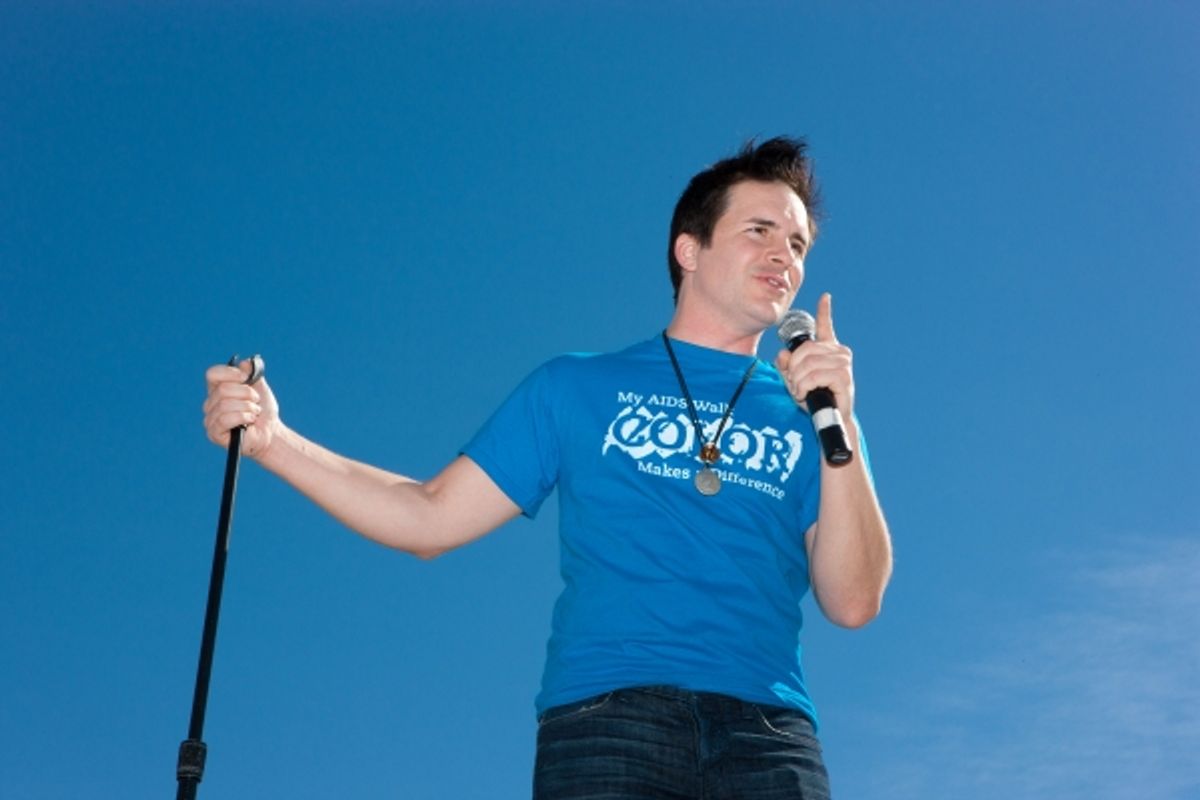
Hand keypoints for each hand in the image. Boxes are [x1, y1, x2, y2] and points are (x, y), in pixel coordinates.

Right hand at [202, 358, 280, 457]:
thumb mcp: (260, 388)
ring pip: (225, 405)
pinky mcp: (214, 433)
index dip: (230, 373)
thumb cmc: (263, 411)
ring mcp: (210, 419)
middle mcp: (210, 403)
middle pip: (222, 389)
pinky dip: (243, 417)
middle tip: (256, 401)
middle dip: (246, 393)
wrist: (271, 432)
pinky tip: (250, 421)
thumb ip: (252, 374)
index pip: (212, 374)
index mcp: (218, 389)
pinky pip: (225, 419)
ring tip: (255, 413)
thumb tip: (245, 362)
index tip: (246, 377)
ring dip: (247, 407)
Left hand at [774, 292, 854, 419]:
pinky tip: (806, 394)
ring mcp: (843, 363)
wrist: (828, 419)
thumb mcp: (793, 380)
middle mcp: (839, 352)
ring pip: (807, 364)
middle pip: (804, 350)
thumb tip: (783, 353)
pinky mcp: (843, 376)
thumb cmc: (813, 399)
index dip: (824, 311)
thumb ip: (786, 366)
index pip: (825, 327)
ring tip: (801, 392)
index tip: (825, 297)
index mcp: (828, 350)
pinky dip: (804, 387)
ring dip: (797, 381)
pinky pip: (813, 376)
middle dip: (793, 369)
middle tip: (794, 385)